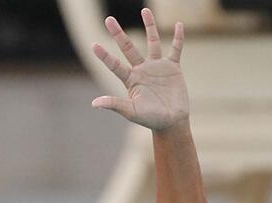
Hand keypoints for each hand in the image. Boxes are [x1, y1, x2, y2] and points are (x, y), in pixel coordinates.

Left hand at [90, 8, 187, 131]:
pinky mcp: (173, 67)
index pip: (115, 65)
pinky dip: (178, 37)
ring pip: (152, 41)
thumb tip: (94, 103)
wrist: (171, 122)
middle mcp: (142, 69)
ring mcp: (157, 67)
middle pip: (128, 47)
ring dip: (149, 26)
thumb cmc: (150, 119)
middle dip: (118, 34)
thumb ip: (115, 104)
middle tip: (108, 19)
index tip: (93, 45)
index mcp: (131, 79)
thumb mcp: (131, 112)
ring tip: (145, 10)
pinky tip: (179, 25)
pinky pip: (176, 49)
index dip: (104, 55)